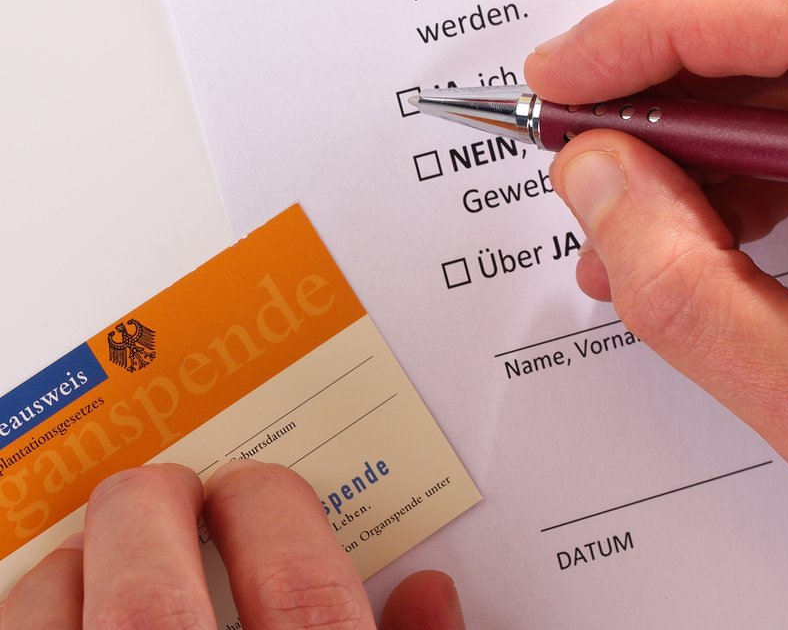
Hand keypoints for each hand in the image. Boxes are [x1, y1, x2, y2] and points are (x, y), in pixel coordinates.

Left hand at [0, 462, 464, 628]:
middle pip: (152, 594)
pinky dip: (28, 624)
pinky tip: (50, 614)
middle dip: (153, 510)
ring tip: (87, 551)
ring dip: (67, 571)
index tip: (258, 489)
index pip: (290, 576)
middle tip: (167, 488)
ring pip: (57, 628)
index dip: (269, 507)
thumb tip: (431, 593)